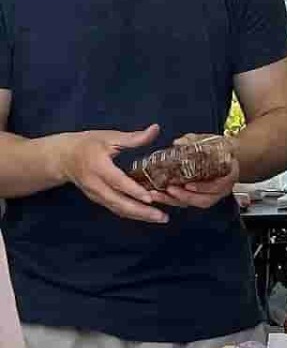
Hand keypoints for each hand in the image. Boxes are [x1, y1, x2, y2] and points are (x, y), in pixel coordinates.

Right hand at [51, 124, 167, 222]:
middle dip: (140, 211)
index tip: (150, 198)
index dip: (133, 190)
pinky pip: (116, 208)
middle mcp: (95, 184)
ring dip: (139, 216)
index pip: (117, 181)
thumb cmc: (88, 144)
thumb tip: (155, 129)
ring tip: (160, 218)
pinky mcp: (98, 199)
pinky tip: (148, 215)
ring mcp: (95, 194)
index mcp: (97, 166)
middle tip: (162, 216)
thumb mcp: (109, 137)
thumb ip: (133, 138)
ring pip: (117, 209)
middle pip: (118, 202)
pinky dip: (132, 214)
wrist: (64, 157)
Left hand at [150, 134, 239, 209]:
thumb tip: (178, 143)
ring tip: (159, 194)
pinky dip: (173, 200)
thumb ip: (194, 141)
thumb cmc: (221, 149)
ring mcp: (212, 195)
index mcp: (228, 175)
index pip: (218, 186)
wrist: (228, 155)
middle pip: (204, 200)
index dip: (203, 188)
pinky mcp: (200, 196)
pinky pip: (188, 202)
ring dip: (176, 201)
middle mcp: (222, 189)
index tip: (188, 185)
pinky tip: (160, 195)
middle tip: (169, 189)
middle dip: (185, 197)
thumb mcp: (212, 141)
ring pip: (194, 203)